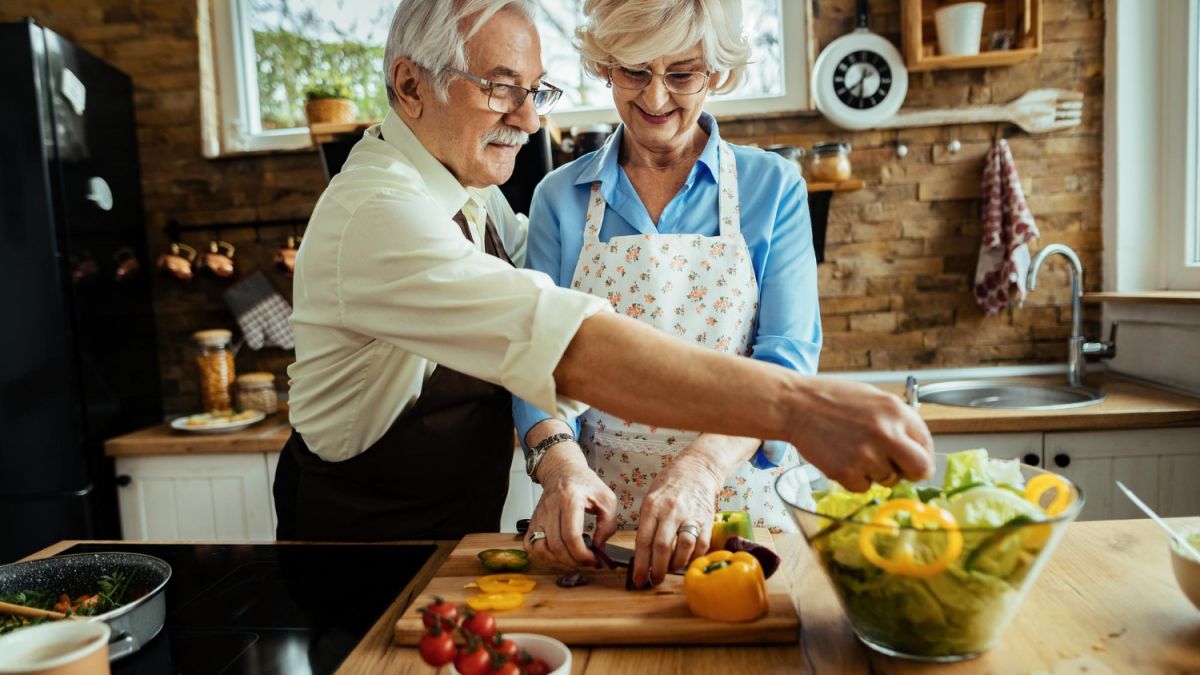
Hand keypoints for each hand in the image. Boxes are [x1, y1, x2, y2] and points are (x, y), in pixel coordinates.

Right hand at [524, 444, 616, 567]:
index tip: (594, 560)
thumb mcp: (606, 499)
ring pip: (541, 548)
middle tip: (587, 562)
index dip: (582, 554)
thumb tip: (599, 548)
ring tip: (573, 557)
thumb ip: (607, 525)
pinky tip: (556, 552)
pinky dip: (542, 555)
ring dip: (558, 560)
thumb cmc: (584, 484)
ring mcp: (539, 515)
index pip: (571, 535)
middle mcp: (551, 508)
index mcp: (570, 500)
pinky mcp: (533, 521)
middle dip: (574, 561)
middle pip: (556, 546)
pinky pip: (530, 545)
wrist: (562, 471)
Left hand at [630, 455, 719, 587]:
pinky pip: (701, 544)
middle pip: (662, 547)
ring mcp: (690, 514)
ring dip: (676, 564)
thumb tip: (642, 554)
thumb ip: (647, 524)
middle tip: (654, 580)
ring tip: (670, 569)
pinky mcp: (706, 519)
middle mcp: (671, 510)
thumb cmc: (670, 485)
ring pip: (684, 547)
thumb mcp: (650, 499)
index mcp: (652, 506)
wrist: (697, 469)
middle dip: (657, 569)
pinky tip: (686, 559)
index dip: (640, 564)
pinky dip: (693, 557)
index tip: (638, 579)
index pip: (643, 541)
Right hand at [790, 379, 933, 491]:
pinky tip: (841, 458)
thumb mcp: (874, 399)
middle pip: (920, 469)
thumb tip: (915, 447)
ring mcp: (866, 455)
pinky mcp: (846, 472)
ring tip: (854, 451)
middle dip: (911, 473)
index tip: (913, 461)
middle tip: (899, 471)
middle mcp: (886, 433)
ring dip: (875, 472)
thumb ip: (898, 421)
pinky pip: (863, 487)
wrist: (795, 405)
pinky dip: (854, 478)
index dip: (920, 455)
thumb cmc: (832, 399)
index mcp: (896, 412)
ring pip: (888, 480)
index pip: (927, 446)